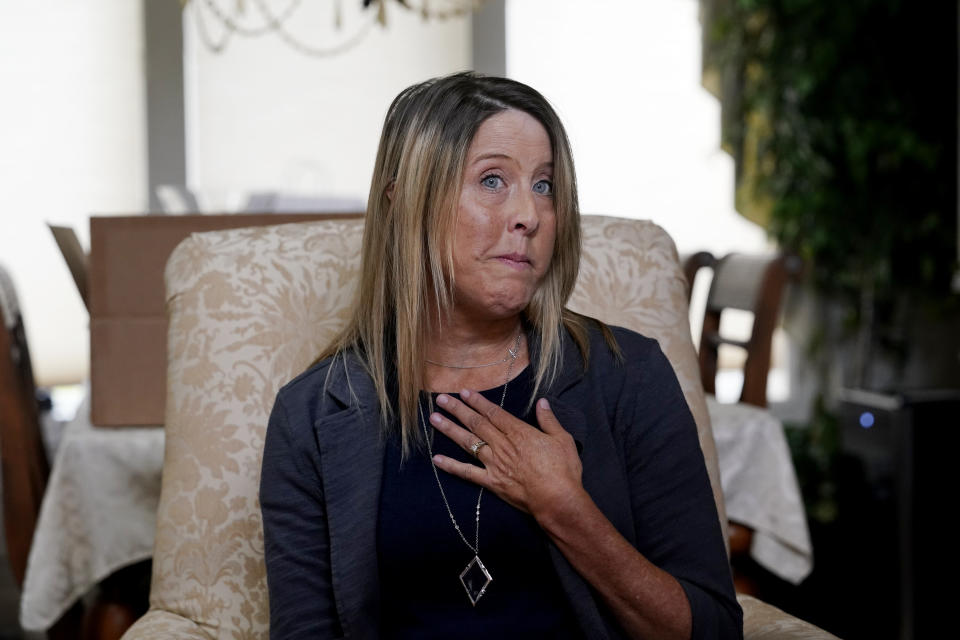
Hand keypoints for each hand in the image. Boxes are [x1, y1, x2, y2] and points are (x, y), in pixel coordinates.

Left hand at [430, 390, 584, 519]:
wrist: (557, 500)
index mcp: (519, 432)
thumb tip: (542, 402)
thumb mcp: (562, 439)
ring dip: (450, 429)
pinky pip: (467, 473)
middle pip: (476, 423)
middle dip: (458, 409)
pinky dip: (451, 466)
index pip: (493, 413)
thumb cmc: (563, 470)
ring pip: (468, 442)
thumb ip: (549, 419)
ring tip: (434, 418)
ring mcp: (494, 464)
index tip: (464, 392)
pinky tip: (436, 459)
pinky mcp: (491, 482)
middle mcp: (502, 445)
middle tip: (441, 399)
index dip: (478, 402)